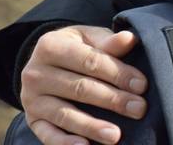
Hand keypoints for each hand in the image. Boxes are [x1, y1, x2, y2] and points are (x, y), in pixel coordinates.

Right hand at [20, 26, 147, 144]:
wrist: (46, 61)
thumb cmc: (77, 47)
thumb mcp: (89, 38)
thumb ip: (108, 42)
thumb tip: (129, 38)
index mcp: (50, 46)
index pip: (90, 61)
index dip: (118, 73)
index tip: (142, 85)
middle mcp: (35, 73)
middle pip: (80, 89)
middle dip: (113, 100)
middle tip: (139, 109)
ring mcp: (31, 99)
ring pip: (65, 115)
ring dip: (92, 126)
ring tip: (116, 135)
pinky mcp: (31, 120)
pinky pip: (47, 134)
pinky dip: (64, 143)